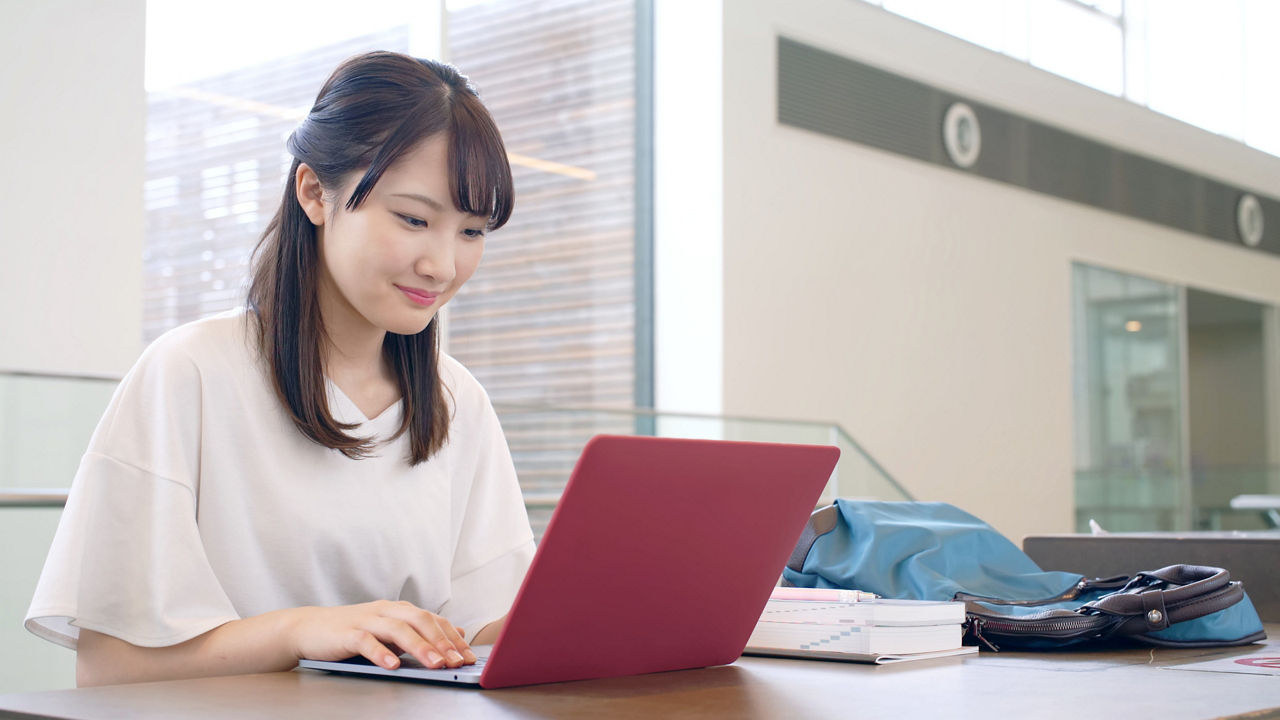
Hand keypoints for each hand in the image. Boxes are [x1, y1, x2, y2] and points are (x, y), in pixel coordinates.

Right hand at [288, 600, 476, 670]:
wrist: (308, 628)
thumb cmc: (351, 632)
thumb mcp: (389, 631)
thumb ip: (419, 632)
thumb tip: (455, 634)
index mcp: (399, 610)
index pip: (433, 620)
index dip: (452, 637)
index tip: (469, 656)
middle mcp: (386, 611)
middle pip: (420, 621)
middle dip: (442, 641)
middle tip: (457, 661)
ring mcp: (366, 620)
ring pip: (398, 630)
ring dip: (420, 647)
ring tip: (435, 663)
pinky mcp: (347, 633)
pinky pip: (367, 641)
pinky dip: (381, 652)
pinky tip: (393, 665)